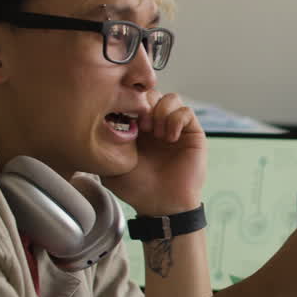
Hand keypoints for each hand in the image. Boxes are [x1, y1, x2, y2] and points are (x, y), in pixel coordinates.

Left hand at [105, 91, 206, 214]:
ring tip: (157, 134)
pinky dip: (176, 120)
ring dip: (161, 112)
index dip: (129, 102)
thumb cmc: (136, 188)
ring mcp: (176, 128)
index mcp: (136, 127)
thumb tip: (104, 116)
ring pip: (171, 98)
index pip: (134, 97)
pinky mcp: (193, 134)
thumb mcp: (111, 162)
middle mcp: (157, 124)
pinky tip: (170, 138)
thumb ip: (106, 140)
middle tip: (141, 127)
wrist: (161, 204)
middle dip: (145, 105)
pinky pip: (187, 112)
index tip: (125, 120)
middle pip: (152, 92)